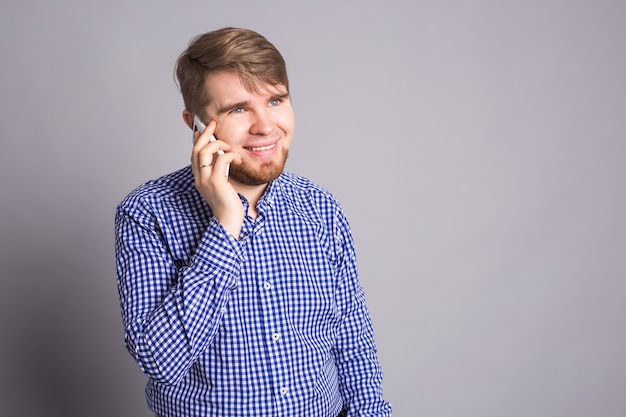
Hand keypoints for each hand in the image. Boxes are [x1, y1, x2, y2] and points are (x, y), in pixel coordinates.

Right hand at [191, 121, 243, 237]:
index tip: (203, 129)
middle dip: (204, 134)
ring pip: (204, 152)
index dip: (197, 139)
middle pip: (196, 149)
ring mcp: (205, 180)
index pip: (194, 154)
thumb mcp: (221, 184)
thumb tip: (222, 156)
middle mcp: (199, 178)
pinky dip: (230, 155)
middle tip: (213, 124)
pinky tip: (238, 159)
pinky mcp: (216, 182)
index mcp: (199, 178)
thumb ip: (219, 171)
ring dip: (218, 144)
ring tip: (230, 147)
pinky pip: (221, 160)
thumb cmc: (228, 203)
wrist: (229, 220)